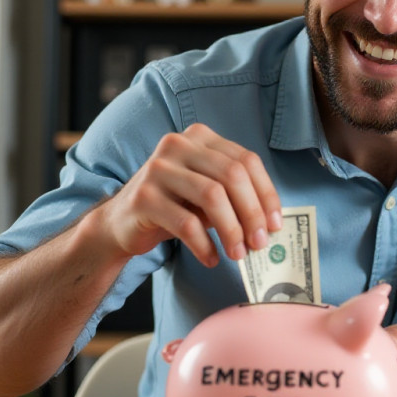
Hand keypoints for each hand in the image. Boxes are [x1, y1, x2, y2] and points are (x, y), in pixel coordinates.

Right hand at [95, 123, 282, 266]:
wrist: (122, 223)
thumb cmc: (174, 207)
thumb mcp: (207, 193)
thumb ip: (236, 197)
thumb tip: (271, 222)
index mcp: (200, 137)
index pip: (246, 160)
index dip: (266, 194)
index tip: (275, 224)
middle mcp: (178, 145)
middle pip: (232, 175)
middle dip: (252, 213)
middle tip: (260, 243)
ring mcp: (158, 168)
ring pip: (211, 196)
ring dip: (231, 230)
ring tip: (238, 254)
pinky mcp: (143, 197)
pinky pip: (185, 223)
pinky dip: (204, 245)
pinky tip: (212, 259)